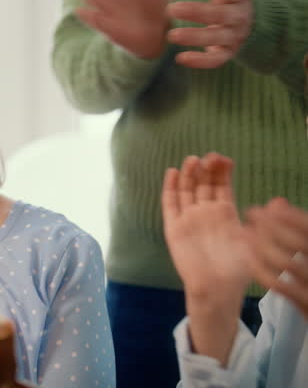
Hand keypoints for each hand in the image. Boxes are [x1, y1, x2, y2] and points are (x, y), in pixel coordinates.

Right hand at [162, 153, 250, 304]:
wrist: (216, 289)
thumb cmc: (238, 270)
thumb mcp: (255, 241)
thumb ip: (260, 221)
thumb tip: (276, 201)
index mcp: (225, 214)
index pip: (222, 186)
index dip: (222, 172)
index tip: (225, 160)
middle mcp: (205, 212)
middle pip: (203, 184)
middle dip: (206, 169)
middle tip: (210, 157)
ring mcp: (188, 218)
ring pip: (186, 190)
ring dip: (188, 173)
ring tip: (192, 160)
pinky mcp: (173, 227)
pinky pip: (170, 204)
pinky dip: (169, 188)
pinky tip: (172, 172)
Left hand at [167, 0, 251, 68]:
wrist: (248, 17)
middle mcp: (240, 15)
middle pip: (220, 16)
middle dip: (196, 13)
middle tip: (170, 8)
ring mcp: (234, 35)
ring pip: (217, 39)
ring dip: (194, 38)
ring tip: (171, 35)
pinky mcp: (228, 52)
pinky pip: (217, 60)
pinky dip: (200, 62)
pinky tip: (180, 59)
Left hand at [245, 198, 307, 318]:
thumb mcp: (307, 247)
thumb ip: (294, 226)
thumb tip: (277, 203)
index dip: (287, 216)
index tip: (259, 209)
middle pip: (299, 243)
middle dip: (270, 226)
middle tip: (249, 215)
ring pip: (287, 263)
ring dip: (262, 245)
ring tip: (244, 232)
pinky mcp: (306, 303)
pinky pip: (280, 286)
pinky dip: (261, 269)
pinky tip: (248, 256)